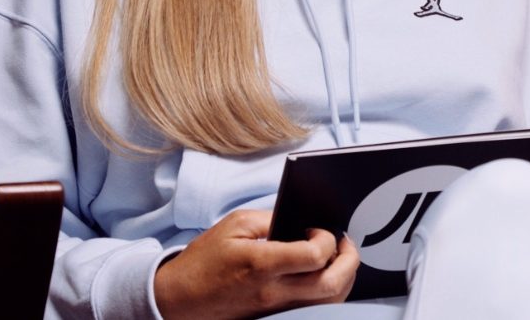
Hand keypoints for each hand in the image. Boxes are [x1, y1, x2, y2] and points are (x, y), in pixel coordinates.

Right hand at [154, 209, 359, 318]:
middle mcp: (273, 292)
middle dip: (350, 262)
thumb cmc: (205, 259)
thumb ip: (270, 219)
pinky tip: (323, 275)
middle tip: (346, 244)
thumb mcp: (234, 225)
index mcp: (262, 263)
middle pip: (331, 286)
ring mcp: (276, 310)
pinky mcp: (275, 319)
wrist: (180, 299)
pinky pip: (313, 310)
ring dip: (343, 279)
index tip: (321, 230)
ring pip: (328, 303)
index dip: (328, 239)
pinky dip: (327, 293)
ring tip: (338, 258)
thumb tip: (298, 219)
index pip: (314, 257)